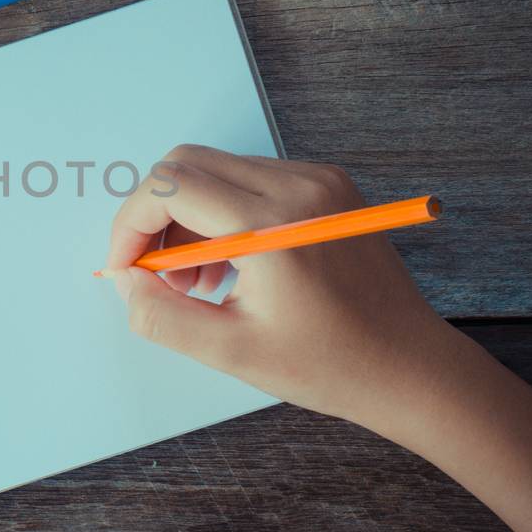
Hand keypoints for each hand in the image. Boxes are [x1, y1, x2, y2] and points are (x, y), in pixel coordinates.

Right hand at [105, 145, 472, 430]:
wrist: (409, 367)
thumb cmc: (330, 365)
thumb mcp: (230, 351)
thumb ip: (161, 316)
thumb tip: (122, 281)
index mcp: (273, 223)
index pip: (170, 186)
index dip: (131, 225)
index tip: (125, 268)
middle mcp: (298, 184)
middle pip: (186, 164)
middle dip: (154, 217)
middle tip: (156, 275)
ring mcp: (318, 179)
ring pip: (215, 170)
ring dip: (187, 218)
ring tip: (196, 282)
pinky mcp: (329, 186)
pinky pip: (250, 180)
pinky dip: (222, 214)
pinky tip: (229, 267)